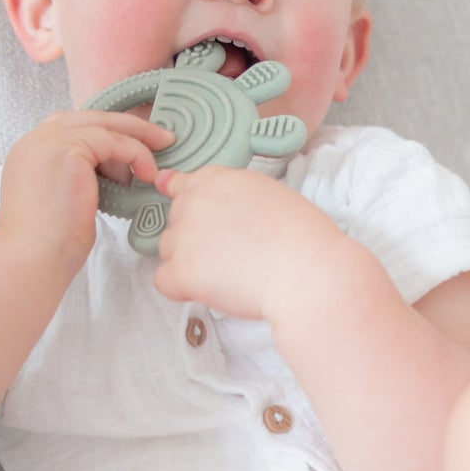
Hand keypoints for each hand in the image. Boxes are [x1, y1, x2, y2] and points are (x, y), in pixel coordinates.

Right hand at [0, 109, 173, 276]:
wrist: (33, 257)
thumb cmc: (49, 244)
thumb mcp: (64, 200)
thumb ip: (79, 178)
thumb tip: (114, 174)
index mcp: (31, 153)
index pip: (72, 127)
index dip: (104, 134)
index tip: (132, 147)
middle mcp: (36, 140)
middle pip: (90, 118)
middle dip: (128, 128)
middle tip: (161, 139)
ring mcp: (49, 140)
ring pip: (104, 125)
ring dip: (137, 140)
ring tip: (155, 166)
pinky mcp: (67, 147)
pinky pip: (113, 140)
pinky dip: (136, 154)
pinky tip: (147, 174)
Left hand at [151, 165, 345, 320]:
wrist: (305, 270)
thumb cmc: (302, 236)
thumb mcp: (270, 196)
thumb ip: (233, 194)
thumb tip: (203, 199)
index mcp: (220, 180)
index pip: (185, 184)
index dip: (191, 204)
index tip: (198, 218)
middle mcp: (196, 201)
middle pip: (176, 220)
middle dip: (195, 237)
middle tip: (232, 254)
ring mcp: (185, 236)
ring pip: (169, 250)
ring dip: (189, 263)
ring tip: (228, 274)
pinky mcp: (182, 270)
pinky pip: (163, 281)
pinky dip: (183, 290)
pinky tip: (212, 291)